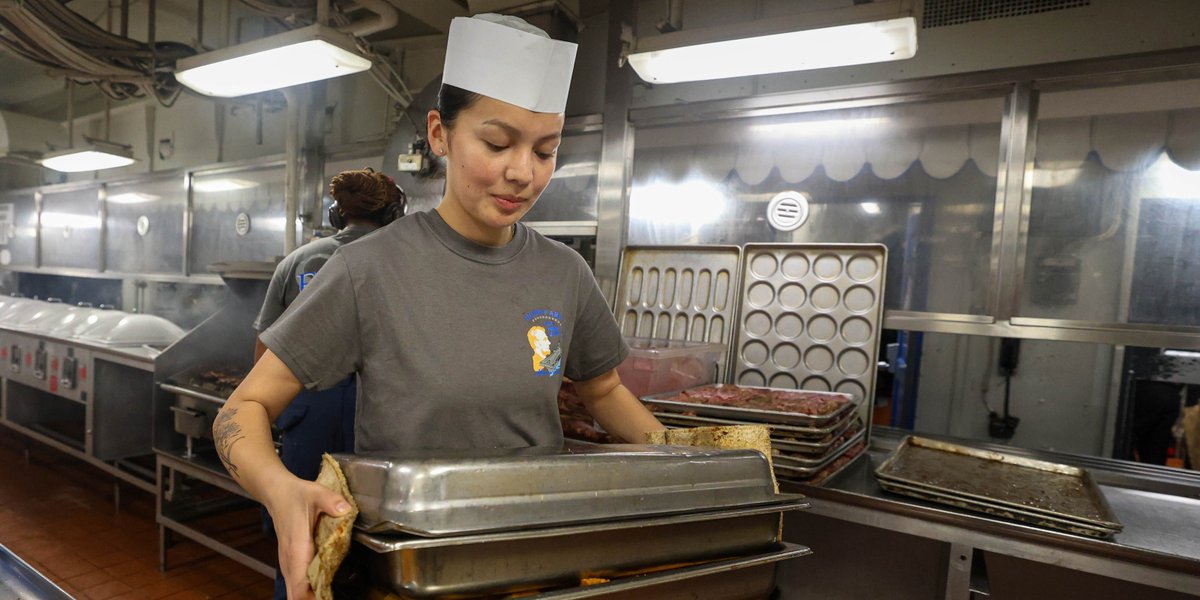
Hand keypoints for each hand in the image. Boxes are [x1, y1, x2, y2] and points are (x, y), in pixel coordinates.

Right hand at [266, 475, 351, 599]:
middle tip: (332, 596)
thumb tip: (346, 510)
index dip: (312, 598)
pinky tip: (323, 587)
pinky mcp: (290, 563)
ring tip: (330, 594)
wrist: (278, 494)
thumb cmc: (296, 496)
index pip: (299, 587)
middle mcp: (290, 562)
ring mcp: (288, 564)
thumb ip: (331, 501)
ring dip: (311, 596)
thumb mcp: (316, 494)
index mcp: (297, 550)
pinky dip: (308, 590)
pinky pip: (297, 584)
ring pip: (296, 592)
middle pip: (296, 596)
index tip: (327, 598)